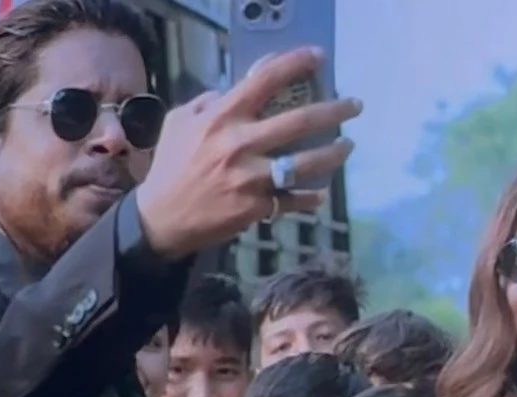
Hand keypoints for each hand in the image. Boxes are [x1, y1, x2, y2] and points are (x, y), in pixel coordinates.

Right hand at [134, 48, 360, 259]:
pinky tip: (320, 192)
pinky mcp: (256, 207)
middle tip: (355, 105)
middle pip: (300, 121)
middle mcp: (241, 144)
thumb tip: (228, 91)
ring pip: (306, 163)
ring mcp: (251, 178)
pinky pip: (293, 199)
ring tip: (348, 146)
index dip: (295, 64)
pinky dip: (311, 196)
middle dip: (335, 110)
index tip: (318, 58)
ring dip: (334, 153)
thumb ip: (206, 103)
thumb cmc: (170, 167)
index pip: (264, 81)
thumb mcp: (178, 123)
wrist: (161, 218)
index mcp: (222, 118)